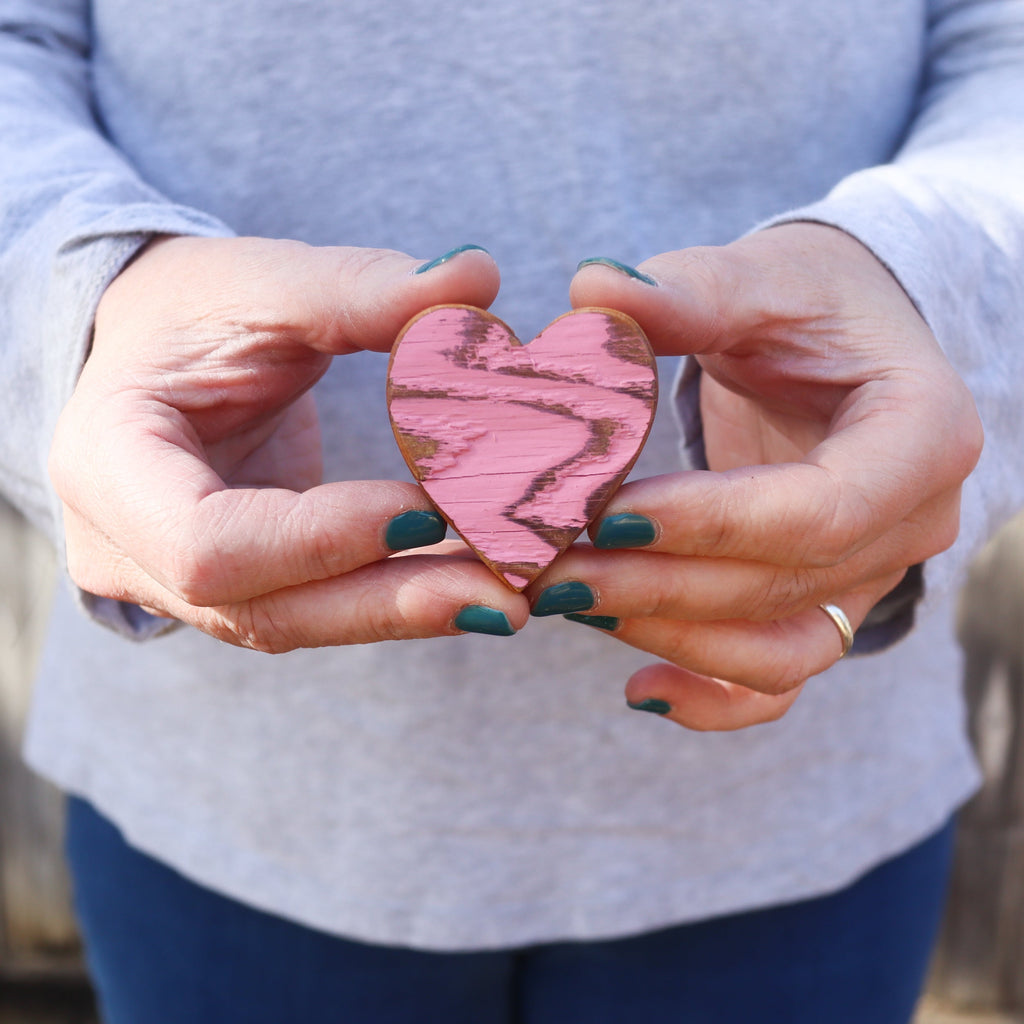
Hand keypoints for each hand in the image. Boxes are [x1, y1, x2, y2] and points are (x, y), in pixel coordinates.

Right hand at [50, 236, 528, 649]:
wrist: (153, 357)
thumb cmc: (189, 311)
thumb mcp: (257, 282)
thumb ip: (357, 286)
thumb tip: (476, 278)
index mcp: (108, 470)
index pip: (206, 544)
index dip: (321, 538)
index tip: (430, 512)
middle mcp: (132, 554)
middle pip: (266, 611)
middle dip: (392, 604)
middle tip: (510, 596)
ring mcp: (183, 588)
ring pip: (304, 624)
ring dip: (413, 612)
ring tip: (516, 598)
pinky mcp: (243, 589)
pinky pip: (324, 607)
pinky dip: (404, 596)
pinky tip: (483, 586)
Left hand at [530, 224, 981, 729]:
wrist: (838, 346)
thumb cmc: (809, 302)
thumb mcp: (762, 278)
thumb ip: (689, 290)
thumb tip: (595, 288)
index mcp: (922, 435)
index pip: (822, 508)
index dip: (711, 523)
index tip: (605, 513)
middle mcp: (911, 523)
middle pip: (783, 584)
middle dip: (658, 584)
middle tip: (548, 569)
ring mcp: (871, 575)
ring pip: (777, 645)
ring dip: (667, 634)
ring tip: (567, 600)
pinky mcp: (824, 602)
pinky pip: (780, 677)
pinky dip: (715, 697)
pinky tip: (639, 690)